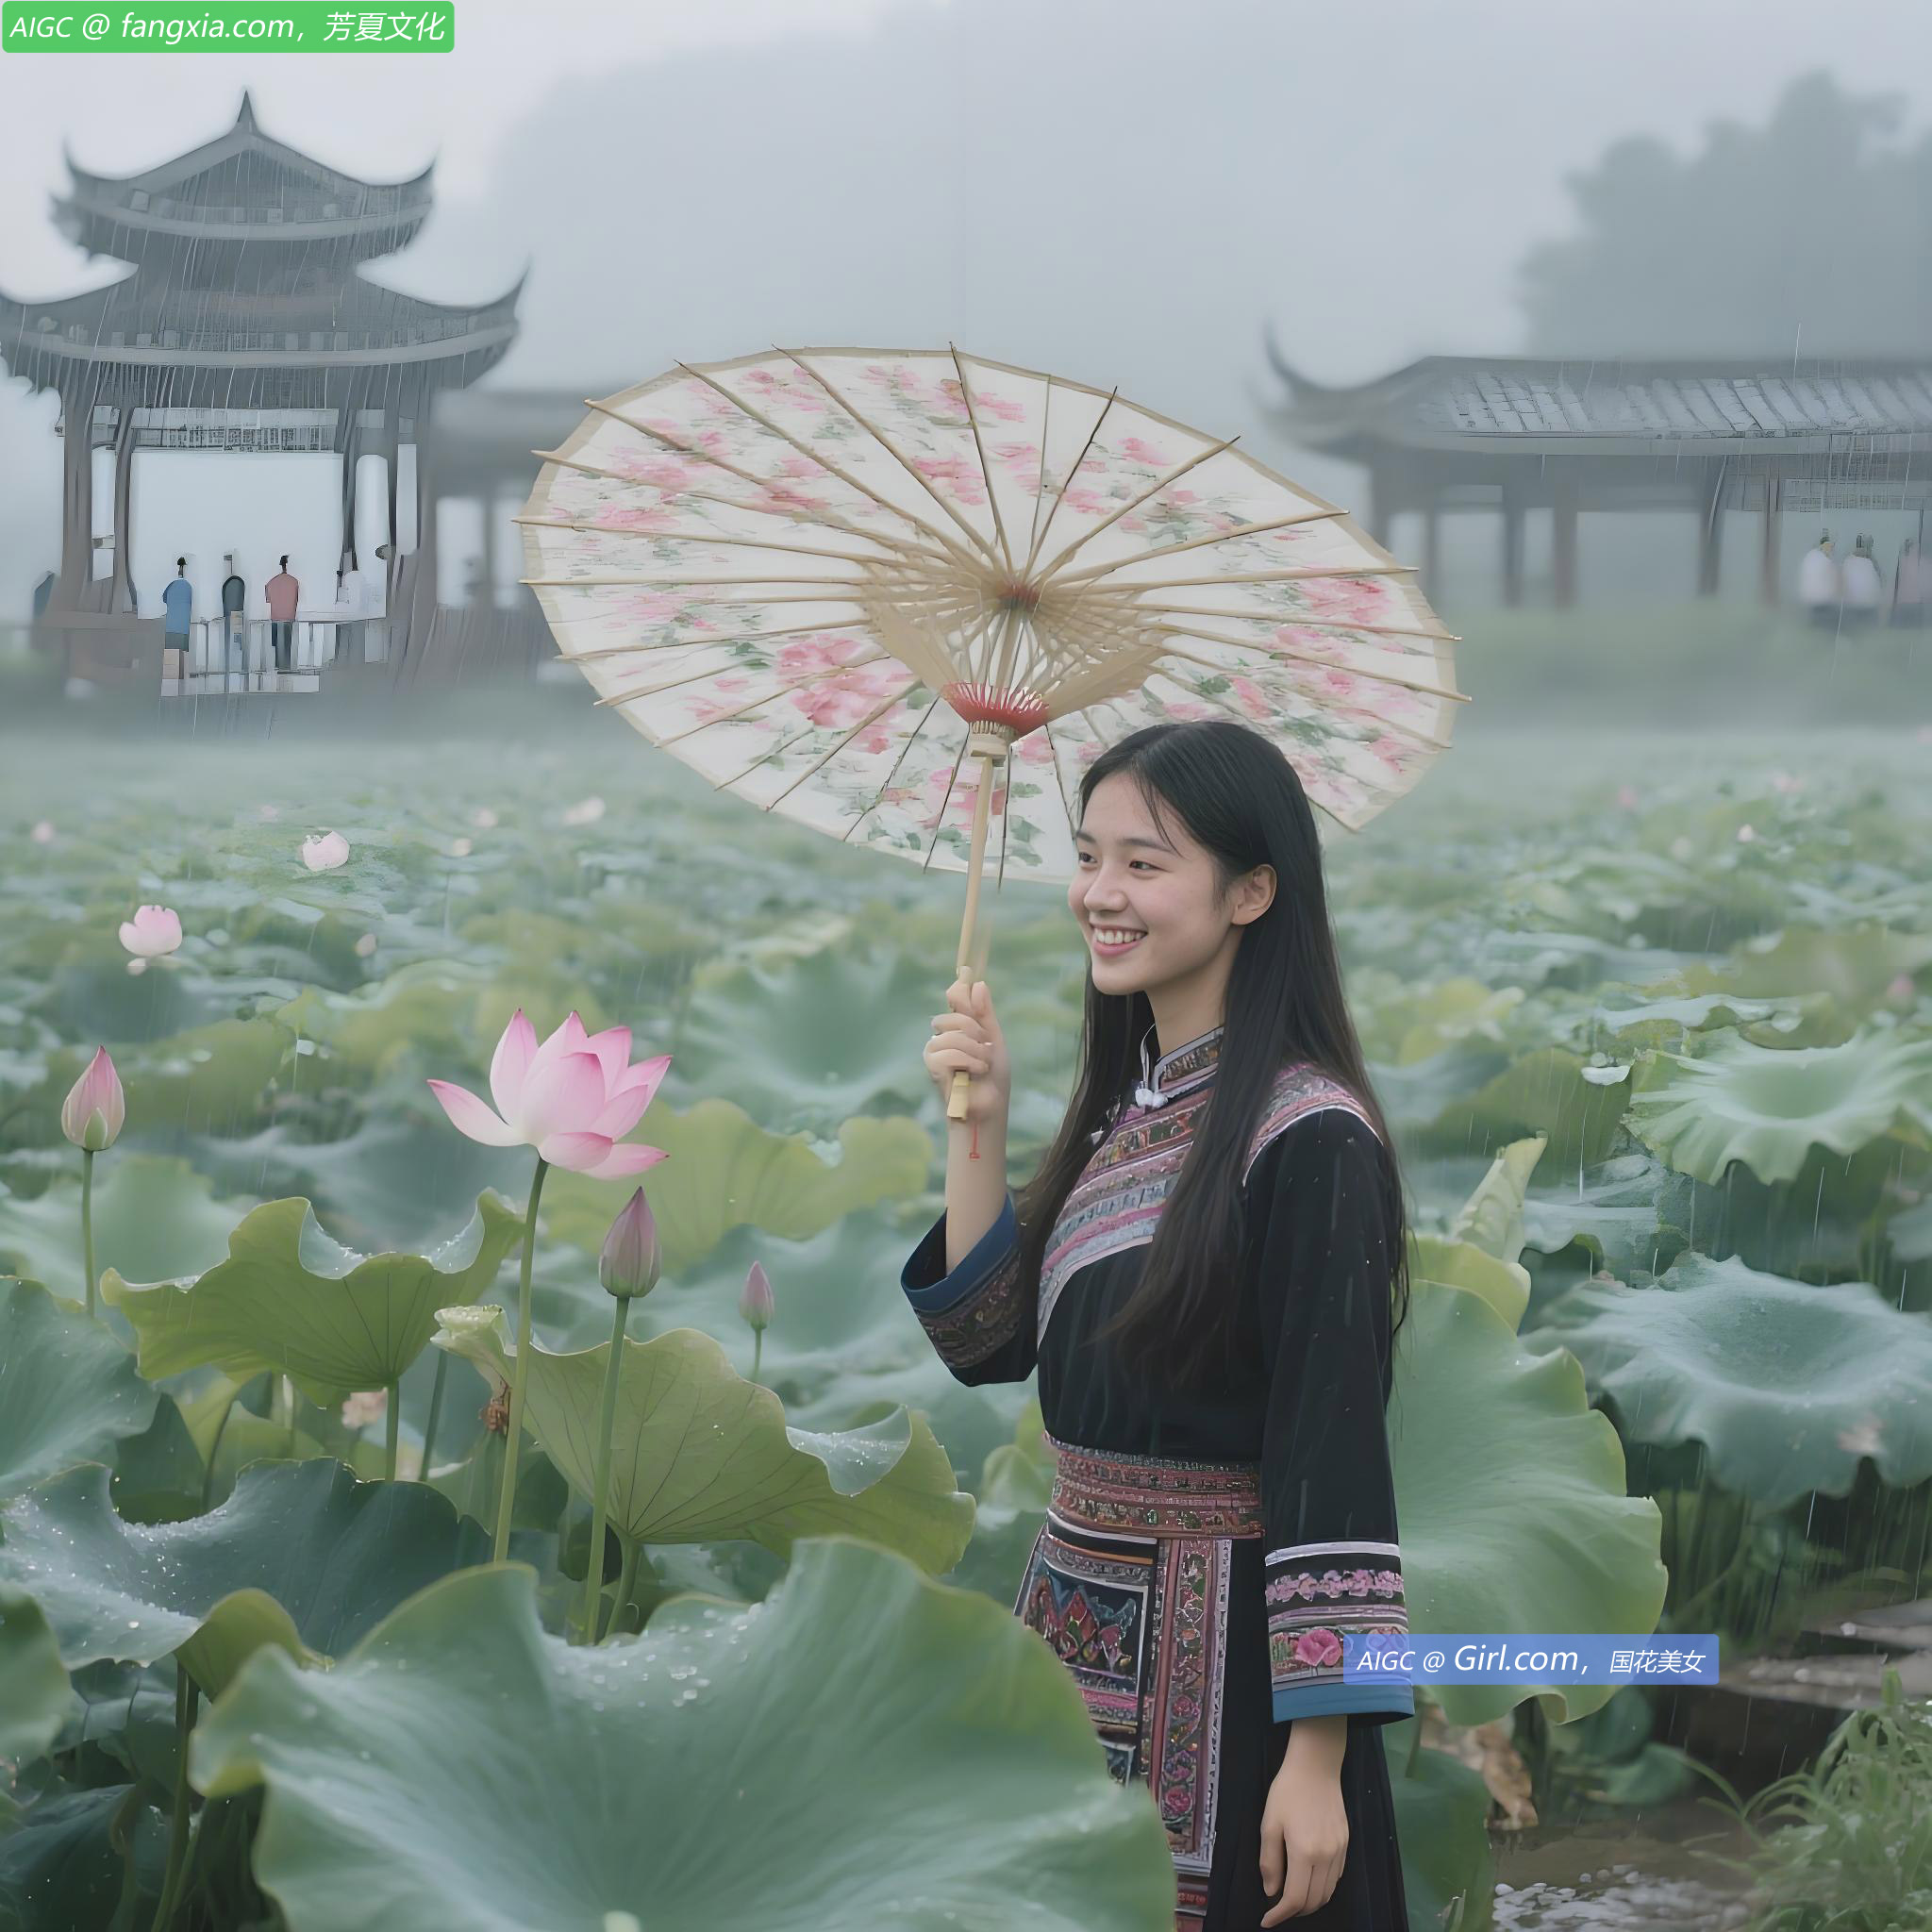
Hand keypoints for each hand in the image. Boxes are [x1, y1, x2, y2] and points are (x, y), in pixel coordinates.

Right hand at [923, 977, 1011, 1127]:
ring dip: (974, 1050)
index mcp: (959, 1027)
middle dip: (974, 1029)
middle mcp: (943, 1036)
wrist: (991, 1107)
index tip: (967, 971)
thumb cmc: (992, 1078)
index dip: (960, 988)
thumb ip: (985, 1014)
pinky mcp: (933, 1068)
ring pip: (951, 1034)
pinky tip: (973, 1072)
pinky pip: (946, 1052)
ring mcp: (935, 1052)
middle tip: (986, 1047)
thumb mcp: (994, 1041)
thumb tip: (977, 983)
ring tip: (982, 1065)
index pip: (954, 998)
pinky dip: (966, 1061)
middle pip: (951, 1013)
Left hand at [1258, 1752, 1348, 1923]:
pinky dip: (1323, 1888)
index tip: (1267, 1920)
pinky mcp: (1346, 1844)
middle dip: (1295, 1911)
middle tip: (1278, 1910)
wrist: (1316, 1766)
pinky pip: (1336, 1878)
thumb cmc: (1287, 1792)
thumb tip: (1271, 1892)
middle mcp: (1327, 1857)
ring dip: (1311, 1902)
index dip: (1280, 1914)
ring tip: (1293, 1898)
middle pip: (1315, 1901)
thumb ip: (1269, 1861)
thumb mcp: (1269, 1823)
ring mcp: (1340, 1851)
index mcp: (1305, 1852)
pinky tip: (1310, 1880)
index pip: (1295, 1898)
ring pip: (1328, 1892)